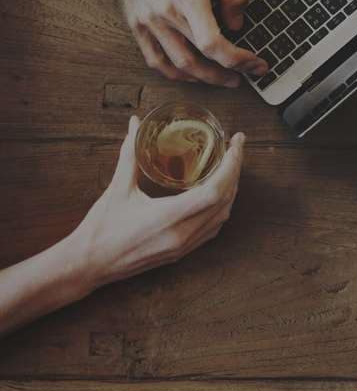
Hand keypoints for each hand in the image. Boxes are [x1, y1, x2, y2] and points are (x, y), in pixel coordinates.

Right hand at [54, 0, 265, 85]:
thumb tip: (238, 23)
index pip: (212, 43)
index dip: (238, 60)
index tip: (256, 63)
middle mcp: (164, 13)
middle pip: (198, 60)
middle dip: (228, 73)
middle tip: (248, 75)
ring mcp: (148, 22)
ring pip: (176, 66)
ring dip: (204, 79)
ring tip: (226, 79)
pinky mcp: (137, 25)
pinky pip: (155, 60)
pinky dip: (176, 74)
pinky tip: (193, 74)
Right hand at [59, 116, 245, 291]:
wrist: (88, 266)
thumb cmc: (100, 229)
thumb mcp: (117, 189)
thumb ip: (130, 155)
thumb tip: (135, 124)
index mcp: (169, 217)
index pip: (216, 190)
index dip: (231, 164)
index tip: (235, 142)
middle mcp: (183, 234)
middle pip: (225, 201)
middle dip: (235, 171)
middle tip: (235, 148)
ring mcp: (184, 246)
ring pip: (222, 216)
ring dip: (230, 190)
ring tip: (229, 166)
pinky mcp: (181, 253)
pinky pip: (212, 229)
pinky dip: (220, 208)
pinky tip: (217, 194)